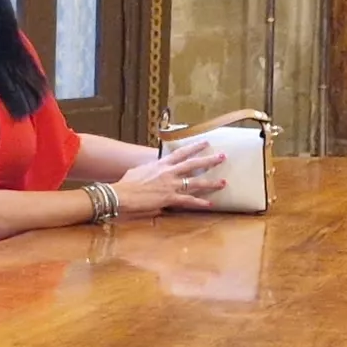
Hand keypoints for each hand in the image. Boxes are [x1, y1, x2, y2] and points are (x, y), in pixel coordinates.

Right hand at [110, 139, 227, 216]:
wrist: (123, 194)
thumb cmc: (127, 183)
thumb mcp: (139, 171)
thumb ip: (149, 170)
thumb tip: (151, 170)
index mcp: (161, 164)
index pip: (181, 153)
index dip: (194, 147)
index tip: (206, 142)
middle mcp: (169, 173)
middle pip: (194, 164)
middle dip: (209, 160)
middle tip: (222, 157)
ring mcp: (171, 185)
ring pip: (196, 182)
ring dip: (211, 182)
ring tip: (223, 182)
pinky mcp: (170, 198)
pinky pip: (189, 201)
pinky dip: (200, 203)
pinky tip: (210, 204)